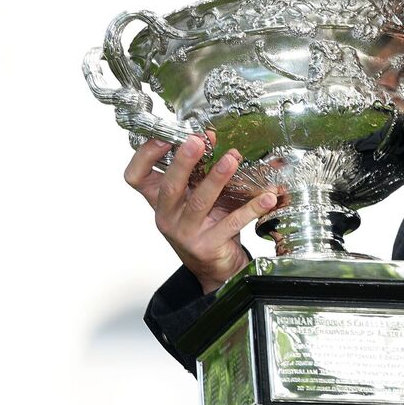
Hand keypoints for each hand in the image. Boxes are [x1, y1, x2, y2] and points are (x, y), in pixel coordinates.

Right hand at [124, 136, 279, 293]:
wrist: (215, 267)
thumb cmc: (204, 225)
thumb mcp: (194, 197)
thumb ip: (199, 172)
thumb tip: (220, 139)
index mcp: (158, 200)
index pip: (136, 177)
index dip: (145, 155)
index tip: (165, 138)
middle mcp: (167, 216)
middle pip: (169, 187)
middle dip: (184, 161)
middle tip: (198, 141)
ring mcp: (185, 233)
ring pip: (199, 202)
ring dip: (217, 178)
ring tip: (232, 159)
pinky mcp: (207, 246)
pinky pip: (231, 223)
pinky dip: (251, 209)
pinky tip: (267, 197)